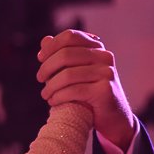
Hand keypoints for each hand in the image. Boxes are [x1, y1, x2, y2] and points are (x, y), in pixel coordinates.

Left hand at [36, 29, 137, 150]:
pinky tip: (53, 102)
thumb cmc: (89, 93)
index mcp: (97, 48)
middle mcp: (105, 57)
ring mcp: (107, 73)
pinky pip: (73, 91)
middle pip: (65, 54)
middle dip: (46, 67)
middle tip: (40, 79)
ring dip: (50, 86)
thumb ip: (61, 55)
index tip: (40, 58)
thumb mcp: (74, 71)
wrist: (113, 117)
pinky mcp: (105, 91)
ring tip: (45, 95)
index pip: (70, 36)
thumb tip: (45, 40)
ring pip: (67, 74)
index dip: (51, 46)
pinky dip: (58, 97)